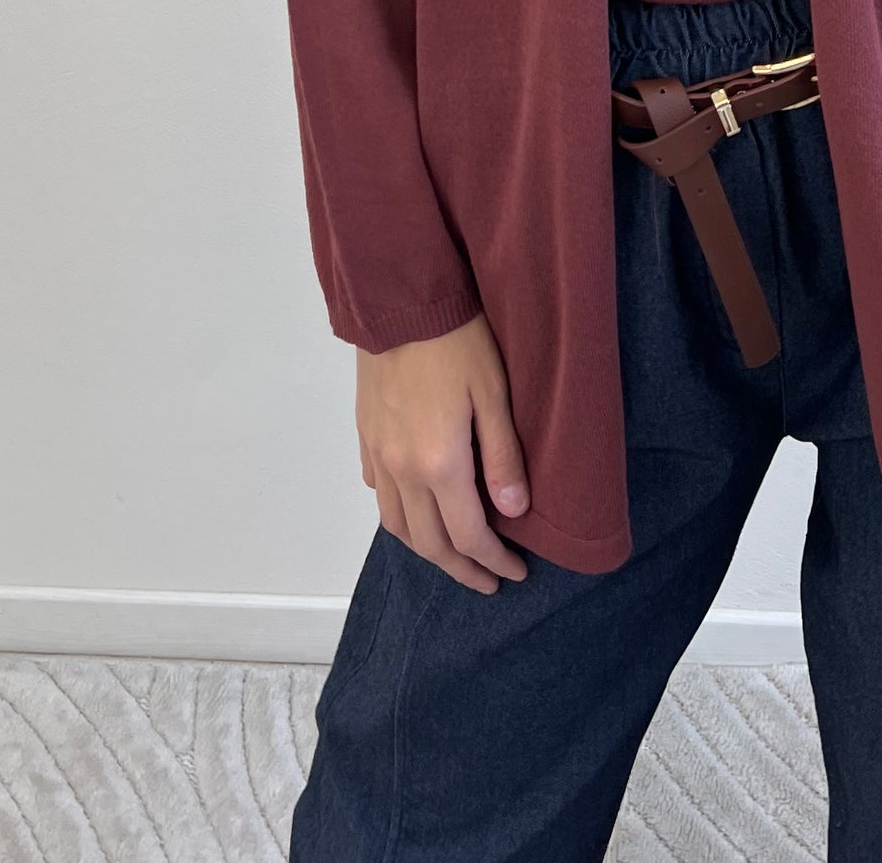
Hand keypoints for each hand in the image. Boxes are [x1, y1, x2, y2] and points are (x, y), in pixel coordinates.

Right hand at [354, 313, 532, 592]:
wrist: (400, 300)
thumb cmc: (457, 340)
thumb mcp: (494, 393)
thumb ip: (503, 457)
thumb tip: (514, 513)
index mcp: (439, 465)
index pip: (468, 536)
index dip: (494, 561)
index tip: (516, 573)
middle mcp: (402, 471)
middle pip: (430, 543)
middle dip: (462, 569)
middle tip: (489, 581)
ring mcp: (379, 456)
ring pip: (397, 526)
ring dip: (428, 551)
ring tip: (454, 556)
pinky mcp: (366, 437)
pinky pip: (379, 494)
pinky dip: (400, 516)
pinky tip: (416, 509)